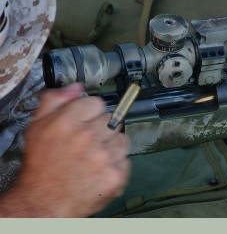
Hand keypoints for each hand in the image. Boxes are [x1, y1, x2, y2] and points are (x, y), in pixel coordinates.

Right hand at [0, 83, 130, 216]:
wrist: (44, 202)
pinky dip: (117, 165)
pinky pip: (126, 159)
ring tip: (95, 157)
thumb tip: (77, 87)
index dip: (91, 113)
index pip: (97, 102)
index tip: (85, 122)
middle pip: (113, 119)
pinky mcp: (116, 175)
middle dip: (103, 129)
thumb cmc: (42, 165)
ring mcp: (104, 157)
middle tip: (89, 143)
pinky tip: (100, 170)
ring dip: (113, 146)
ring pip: (123, 138)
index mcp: (68, 122)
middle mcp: (88, 137)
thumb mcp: (38, 127)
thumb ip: (55, 101)